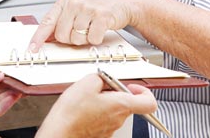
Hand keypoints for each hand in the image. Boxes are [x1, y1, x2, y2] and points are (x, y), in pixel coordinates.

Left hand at [29, 0, 139, 50]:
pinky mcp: (101, 16)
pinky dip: (96, 39)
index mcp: (64, 3)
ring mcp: (88, 9)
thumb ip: (60, 23)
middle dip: (70, 39)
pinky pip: (92, 39)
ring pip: (76, 39)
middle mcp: (74, 4)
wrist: (120, 1)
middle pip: (62, 36)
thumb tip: (45, 39)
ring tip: (91, 28)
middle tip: (81, 31)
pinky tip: (99, 30)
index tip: (32, 49)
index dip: (38, 38)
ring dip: (84, 40)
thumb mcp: (75, 11)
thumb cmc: (96, 8)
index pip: (47, 22)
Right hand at [36, 73, 156, 137]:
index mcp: (121, 106)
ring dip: (104, 101)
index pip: (149, 102)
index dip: (143, 91)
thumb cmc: (72, 113)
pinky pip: (103, 118)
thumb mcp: (88, 82)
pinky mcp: (100, 134)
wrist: (60, 133)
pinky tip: (83, 108)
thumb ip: (102, 77)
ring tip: (88, 97)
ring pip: (114, 110)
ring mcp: (110, 129)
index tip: (132, 85)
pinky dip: (96, 111)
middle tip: (100, 87)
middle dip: (115, 92)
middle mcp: (119, 120)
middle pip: (127, 103)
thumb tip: (105, 79)